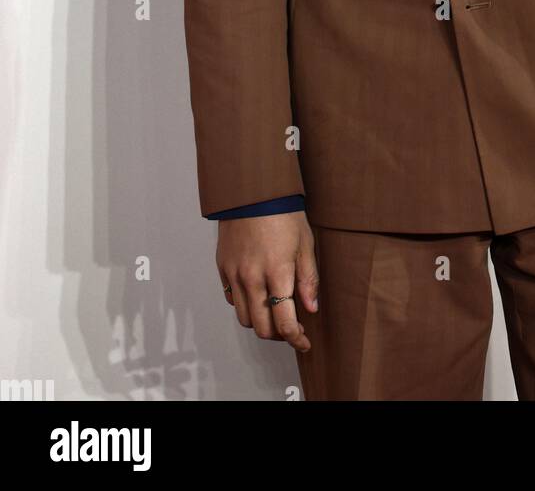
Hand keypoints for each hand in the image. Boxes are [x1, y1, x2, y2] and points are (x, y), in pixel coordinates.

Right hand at [216, 210, 317, 351]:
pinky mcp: (222, 268)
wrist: (252, 191)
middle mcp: (252, 279)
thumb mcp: (305, 243)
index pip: (284, 323)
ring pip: (244, 318)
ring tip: (274, 312)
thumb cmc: (283, 213)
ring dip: (260, 322)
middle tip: (291, 327)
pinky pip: (231, 300)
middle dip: (278, 335)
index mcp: (277, 273)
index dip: (296, 339)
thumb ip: (308, 279)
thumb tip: (311, 308)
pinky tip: (258, 295)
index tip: (304, 343)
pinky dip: (245, 305)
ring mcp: (234, 274)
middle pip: (261, 328)